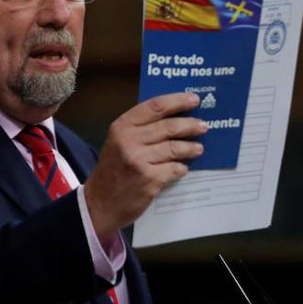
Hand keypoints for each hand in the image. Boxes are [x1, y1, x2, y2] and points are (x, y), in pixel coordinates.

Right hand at [83, 92, 206, 237]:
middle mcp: (129, 141)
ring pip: (175, 148)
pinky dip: (181, 168)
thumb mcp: (117, 142)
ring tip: (198, 148)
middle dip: (190, 125)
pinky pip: (174, 169)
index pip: (155, 106)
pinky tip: (183, 168)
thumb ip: (139, 129)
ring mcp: (140, 161)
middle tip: (203, 126)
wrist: (99, 203)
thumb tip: (173, 116)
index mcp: (122, 127)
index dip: (178, 101)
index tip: (194, 99)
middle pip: (169, 126)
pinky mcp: (149, 180)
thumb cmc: (112, 170)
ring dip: (191, 148)